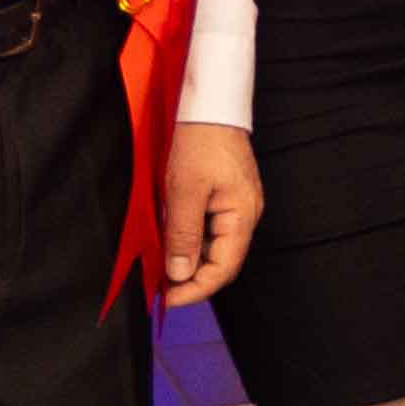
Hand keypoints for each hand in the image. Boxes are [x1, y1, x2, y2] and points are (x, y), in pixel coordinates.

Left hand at [159, 122, 265, 307]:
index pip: (224, 268)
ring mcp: (236, 206)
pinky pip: (210, 230)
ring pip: (214, 247)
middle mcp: (245, 215)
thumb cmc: (201, 142)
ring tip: (160, 269)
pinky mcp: (225, 197)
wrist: (210, 106)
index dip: (196, 289)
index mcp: (242, 216)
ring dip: (189, 262)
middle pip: (221, 261)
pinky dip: (190, 243)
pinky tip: (171, 244)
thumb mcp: (185, 190)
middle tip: (159, 289)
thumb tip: (180, 274)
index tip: (167, 299)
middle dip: (191, 279)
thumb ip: (183, 235)